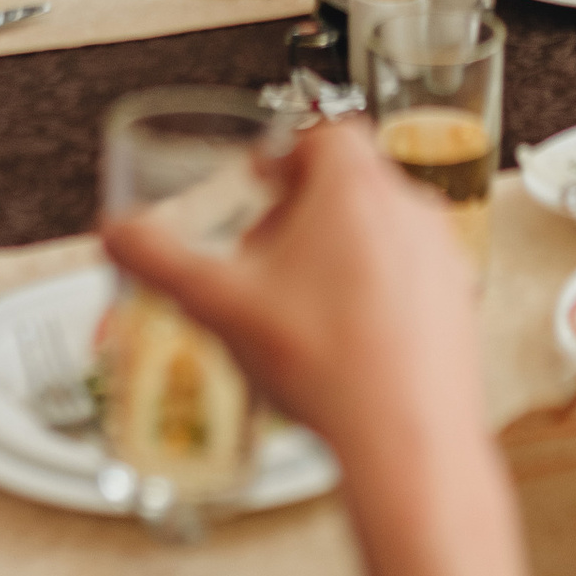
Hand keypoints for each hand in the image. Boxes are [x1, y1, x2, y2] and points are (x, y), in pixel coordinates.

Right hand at [104, 120, 486, 505]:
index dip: (288, 149)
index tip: (263, 176)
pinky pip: (411, 276)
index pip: (328, 133)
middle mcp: (408, 210)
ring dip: (340, 250)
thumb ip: (159, 261)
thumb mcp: (219, 306)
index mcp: (354, 188)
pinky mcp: (459, 304)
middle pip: (353, 181)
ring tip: (298, 301)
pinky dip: (376, 290)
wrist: (406, 443)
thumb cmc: (325, 366)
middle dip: (304, 209)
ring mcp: (441, 258)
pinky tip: (342, 340)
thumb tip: (116, 234)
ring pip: (384, 229)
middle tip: (267, 250)